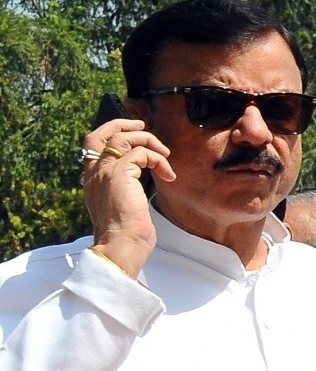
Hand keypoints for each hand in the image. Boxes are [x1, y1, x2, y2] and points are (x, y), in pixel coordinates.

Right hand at [82, 117, 174, 277]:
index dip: (111, 133)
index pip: (92, 146)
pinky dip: (158, 159)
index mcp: (92, 180)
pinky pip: (140, 153)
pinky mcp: (119, 174)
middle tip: (142, 125)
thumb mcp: (123, 204)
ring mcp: (105, 172)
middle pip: (100, 134)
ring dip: (147, 140)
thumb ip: (126, 186)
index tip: (132, 132)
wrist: (121, 246)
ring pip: (122, 137)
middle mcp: (94, 173)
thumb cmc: (126, 232)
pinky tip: (167, 175)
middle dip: (122, 124)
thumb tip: (144, 174)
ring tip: (164, 155)